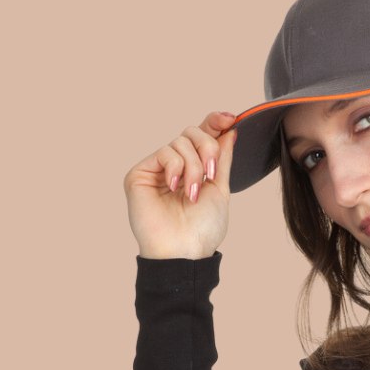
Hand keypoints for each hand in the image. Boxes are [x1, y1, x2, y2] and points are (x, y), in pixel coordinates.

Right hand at [123, 111, 236, 258]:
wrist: (185, 251)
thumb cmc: (202, 228)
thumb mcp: (220, 188)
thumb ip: (222, 158)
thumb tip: (230, 130)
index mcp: (194, 169)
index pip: (202, 136)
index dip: (215, 123)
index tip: (230, 118)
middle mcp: (175, 166)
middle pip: (192, 133)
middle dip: (208, 148)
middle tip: (211, 172)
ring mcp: (157, 169)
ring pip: (180, 142)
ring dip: (193, 167)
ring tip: (192, 193)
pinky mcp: (140, 173)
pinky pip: (165, 152)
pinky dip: (177, 168)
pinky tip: (175, 188)